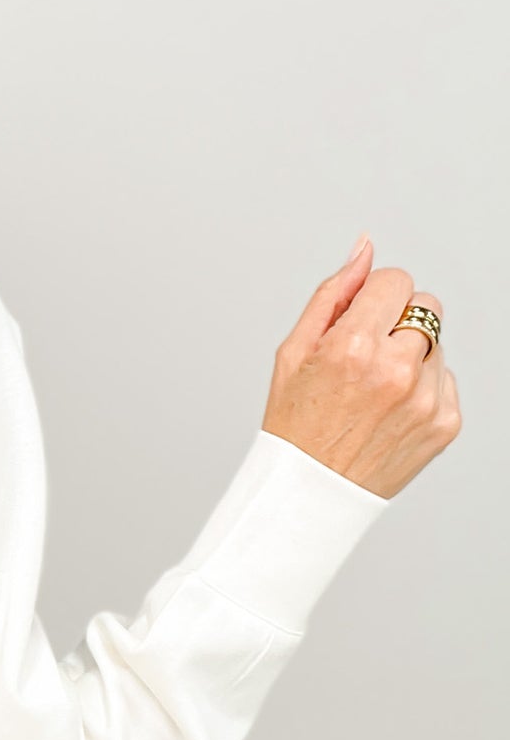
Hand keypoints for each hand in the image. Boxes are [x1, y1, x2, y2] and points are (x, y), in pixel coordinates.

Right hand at [262, 236, 460, 499]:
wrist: (311, 491)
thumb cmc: (295, 423)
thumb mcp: (294, 350)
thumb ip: (333, 292)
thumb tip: (364, 249)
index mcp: (353, 347)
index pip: (396, 280)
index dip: (374, 296)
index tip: (357, 320)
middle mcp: (396, 371)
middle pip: (426, 305)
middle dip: (399, 319)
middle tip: (367, 353)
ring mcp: (425, 399)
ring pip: (437, 344)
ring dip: (412, 355)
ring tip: (376, 389)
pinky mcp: (444, 423)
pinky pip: (445, 379)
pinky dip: (422, 388)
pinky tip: (390, 410)